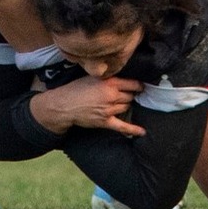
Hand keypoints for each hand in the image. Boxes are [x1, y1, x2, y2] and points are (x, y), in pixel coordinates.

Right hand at [31, 75, 145, 136]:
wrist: (65, 104)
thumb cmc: (77, 88)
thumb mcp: (93, 77)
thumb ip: (108, 77)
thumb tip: (121, 78)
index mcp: (110, 82)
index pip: (132, 84)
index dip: (137, 85)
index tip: (140, 86)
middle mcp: (111, 96)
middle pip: (130, 96)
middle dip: (130, 95)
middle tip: (126, 95)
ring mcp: (109, 110)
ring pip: (126, 107)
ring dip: (126, 105)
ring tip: (121, 103)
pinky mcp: (105, 121)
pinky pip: (122, 126)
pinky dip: (133, 129)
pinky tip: (142, 132)